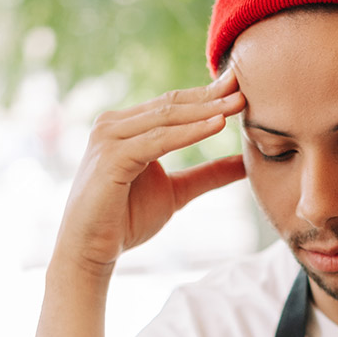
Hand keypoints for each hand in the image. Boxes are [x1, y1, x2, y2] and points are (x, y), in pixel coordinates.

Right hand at [54, 70, 246, 272]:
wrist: (91, 251)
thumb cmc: (126, 220)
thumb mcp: (177, 191)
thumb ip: (208, 175)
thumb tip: (247, 162)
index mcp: (125, 126)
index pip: (172, 103)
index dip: (207, 95)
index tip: (240, 86)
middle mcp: (112, 125)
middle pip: (171, 104)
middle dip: (210, 96)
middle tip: (244, 85)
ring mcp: (108, 138)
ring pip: (166, 117)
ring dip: (205, 110)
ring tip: (237, 104)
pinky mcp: (111, 157)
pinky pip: (158, 140)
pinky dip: (189, 133)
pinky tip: (217, 126)